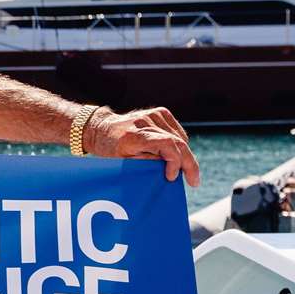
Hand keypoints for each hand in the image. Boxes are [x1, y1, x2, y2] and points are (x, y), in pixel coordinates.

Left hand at [84, 106, 200, 186]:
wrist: (100, 128)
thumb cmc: (109, 148)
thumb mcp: (121, 162)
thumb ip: (145, 164)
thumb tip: (169, 169)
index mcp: (135, 135)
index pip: (167, 144)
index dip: (175, 162)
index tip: (172, 177)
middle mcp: (146, 121)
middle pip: (178, 142)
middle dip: (188, 164)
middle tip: (194, 181)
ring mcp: (154, 114)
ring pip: (180, 138)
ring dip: (185, 155)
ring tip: (185, 171)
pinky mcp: (160, 112)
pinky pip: (177, 132)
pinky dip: (180, 144)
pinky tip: (177, 155)